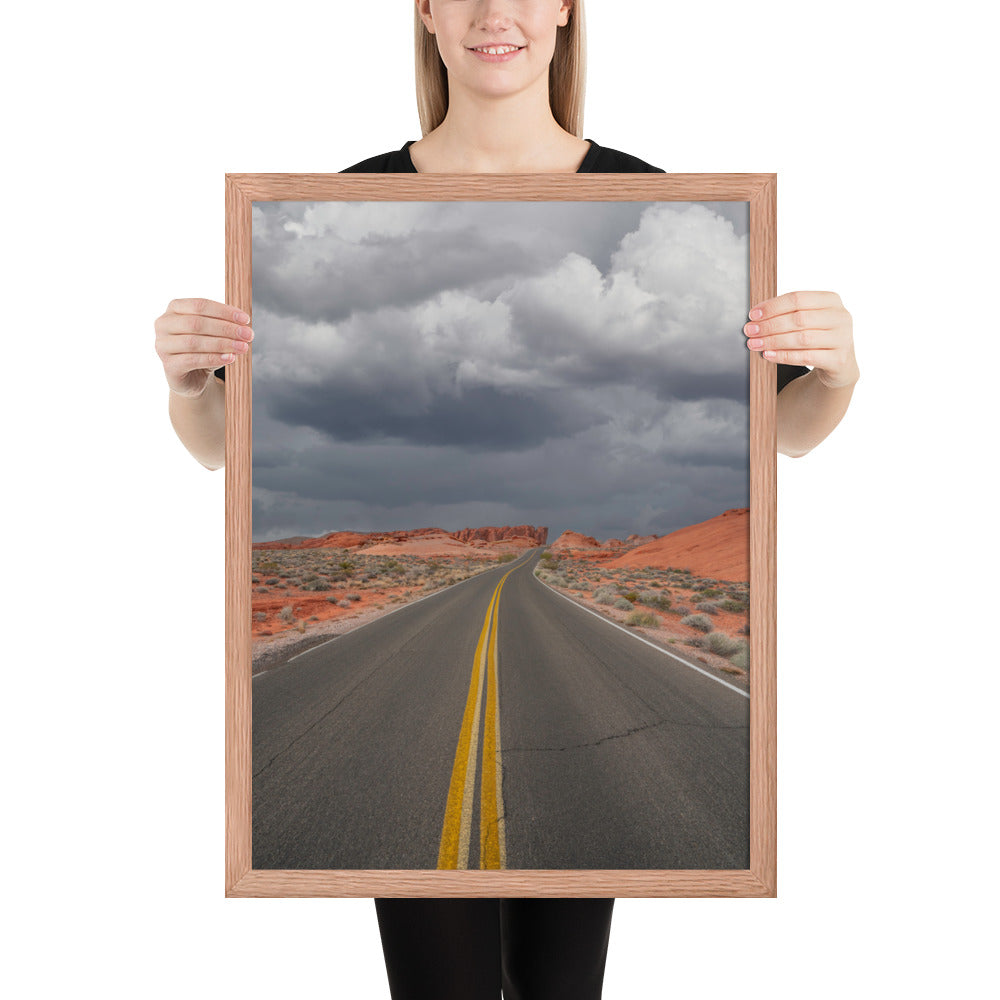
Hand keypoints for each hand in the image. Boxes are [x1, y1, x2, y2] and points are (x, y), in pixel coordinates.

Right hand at [154, 297, 252, 396]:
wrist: (192, 376)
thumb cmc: (203, 348)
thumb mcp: (214, 333)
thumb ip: (225, 327)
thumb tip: (244, 328)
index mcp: (174, 309)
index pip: (199, 305)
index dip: (224, 311)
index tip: (246, 319)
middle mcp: (163, 324)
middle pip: (196, 323)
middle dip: (226, 328)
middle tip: (248, 334)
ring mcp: (162, 345)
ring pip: (194, 342)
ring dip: (222, 344)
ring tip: (243, 347)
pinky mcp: (168, 366)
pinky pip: (192, 360)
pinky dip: (214, 358)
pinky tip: (230, 358)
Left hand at [744, 291, 858, 389]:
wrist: (840, 364)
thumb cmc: (817, 337)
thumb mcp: (809, 320)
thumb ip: (788, 313)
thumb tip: (756, 315)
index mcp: (831, 300)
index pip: (798, 298)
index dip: (773, 306)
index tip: (753, 315)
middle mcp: (841, 317)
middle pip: (798, 318)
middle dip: (769, 325)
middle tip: (749, 330)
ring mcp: (843, 339)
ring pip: (802, 338)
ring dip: (773, 341)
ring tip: (754, 344)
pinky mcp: (838, 360)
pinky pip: (806, 357)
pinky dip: (783, 356)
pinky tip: (768, 355)